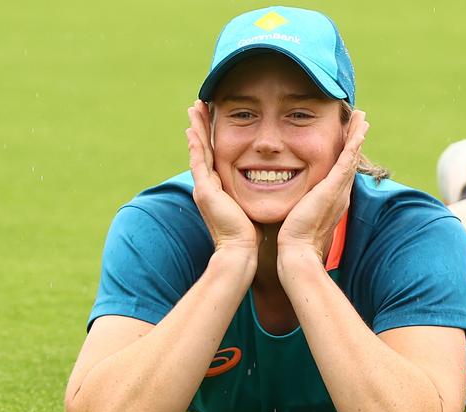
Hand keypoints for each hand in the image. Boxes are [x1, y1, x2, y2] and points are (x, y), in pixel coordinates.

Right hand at [186, 100, 260, 252]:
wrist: (240, 252)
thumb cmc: (250, 235)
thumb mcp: (251, 207)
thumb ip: (254, 195)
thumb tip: (271, 187)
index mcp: (219, 189)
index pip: (214, 156)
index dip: (212, 137)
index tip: (212, 118)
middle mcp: (208, 186)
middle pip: (203, 148)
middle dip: (201, 126)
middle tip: (198, 105)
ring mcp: (204, 188)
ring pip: (198, 150)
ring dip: (197, 128)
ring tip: (194, 108)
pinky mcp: (205, 191)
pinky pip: (199, 162)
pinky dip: (196, 144)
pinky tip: (193, 129)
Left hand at [277, 110, 368, 261]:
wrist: (298, 251)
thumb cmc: (294, 239)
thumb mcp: (299, 217)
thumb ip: (300, 207)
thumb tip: (291, 206)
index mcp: (332, 200)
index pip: (340, 171)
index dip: (345, 154)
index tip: (346, 139)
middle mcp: (340, 194)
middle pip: (351, 161)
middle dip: (355, 140)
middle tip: (360, 122)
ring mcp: (339, 190)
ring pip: (352, 156)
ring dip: (357, 136)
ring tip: (362, 118)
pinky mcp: (334, 187)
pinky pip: (347, 159)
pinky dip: (354, 142)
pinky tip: (359, 128)